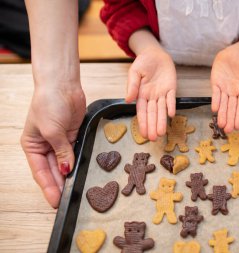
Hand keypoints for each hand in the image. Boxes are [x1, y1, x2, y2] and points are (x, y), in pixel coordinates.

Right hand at [21, 85, 85, 207]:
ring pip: (64, 164)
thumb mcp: (52, 130)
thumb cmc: (49, 103)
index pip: (40, 172)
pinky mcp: (73, 136)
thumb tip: (66, 170)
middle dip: (59, 185)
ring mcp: (60, 141)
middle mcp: (45, 146)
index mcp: (33, 145)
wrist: (63, 85)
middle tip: (67, 201)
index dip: (48, 187)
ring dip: (69, 176)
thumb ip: (61, 152)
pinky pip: (75, 153)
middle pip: (53, 171)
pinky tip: (80, 173)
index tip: (55, 201)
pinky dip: (77, 163)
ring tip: (74, 191)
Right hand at [125, 47, 175, 140]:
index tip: (143, 135)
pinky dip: (171, 106)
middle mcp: (152, 97)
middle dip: (153, 126)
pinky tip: (171, 115)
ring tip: (162, 133)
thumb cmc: (142, 64)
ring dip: (162, 121)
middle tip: (153, 139)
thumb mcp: (134, 73)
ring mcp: (162, 93)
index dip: (143, 123)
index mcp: (141, 95)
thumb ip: (132, 86)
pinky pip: (171, 98)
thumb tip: (127, 100)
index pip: (142, 112)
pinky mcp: (171, 88)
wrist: (154, 54)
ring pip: (162, 110)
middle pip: (152, 114)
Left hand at [211, 44, 238, 132]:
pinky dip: (215, 101)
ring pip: (223, 104)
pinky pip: (215, 94)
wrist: (232, 52)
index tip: (238, 126)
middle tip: (228, 131)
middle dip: (230, 119)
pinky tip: (214, 110)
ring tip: (221, 126)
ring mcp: (224, 89)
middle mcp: (233, 92)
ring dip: (222, 115)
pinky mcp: (215, 84)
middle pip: (231, 108)